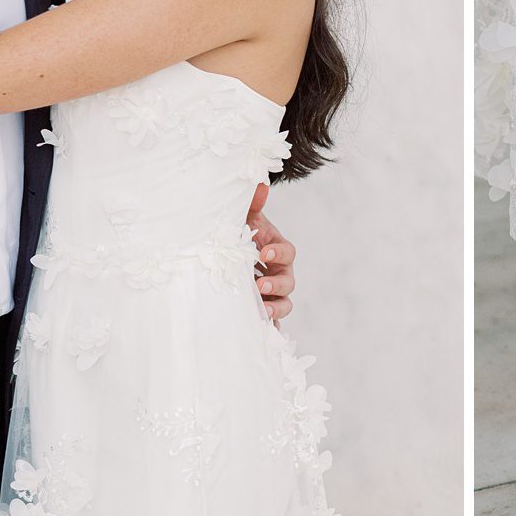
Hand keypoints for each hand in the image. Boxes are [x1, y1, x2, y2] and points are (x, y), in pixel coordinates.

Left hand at [247, 182, 295, 322]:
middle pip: (289, 282)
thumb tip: (259, 184)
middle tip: (259, 286)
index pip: (288, 252)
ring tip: (261, 312)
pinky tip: (258, 330)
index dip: (278, 253)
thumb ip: (253, 204)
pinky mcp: (264, 310)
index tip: (263, 254)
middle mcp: (280, 273)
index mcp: (277, 251)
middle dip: (276, 285)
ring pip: (285, 305)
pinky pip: (272, 323)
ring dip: (275, 309)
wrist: (225, 256)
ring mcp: (273, 294)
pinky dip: (269, 328)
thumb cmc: (239, 236)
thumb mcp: (245, 220)